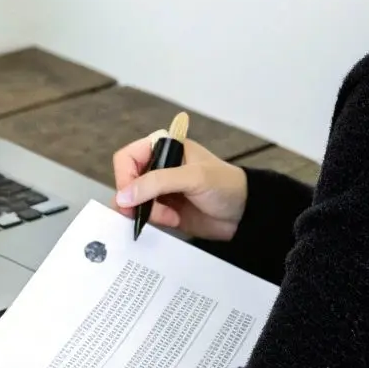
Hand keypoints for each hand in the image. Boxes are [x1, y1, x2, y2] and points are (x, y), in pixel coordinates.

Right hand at [111, 133, 247, 240]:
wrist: (244, 214)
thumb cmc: (226, 186)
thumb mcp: (193, 178)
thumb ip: (157, 182)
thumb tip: (124, 196)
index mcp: (165, 147)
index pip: (127, 158)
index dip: (125, 177)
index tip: (130, 197)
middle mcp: (159, 166)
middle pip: (127, 181)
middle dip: (136, 199)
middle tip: (146, 212)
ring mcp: (160, 189)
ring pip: (133, 201)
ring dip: (146, 212)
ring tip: (169, 217)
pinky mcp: (164, 208)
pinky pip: (144, 215)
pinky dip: (152, 220)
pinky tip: (172, 220)